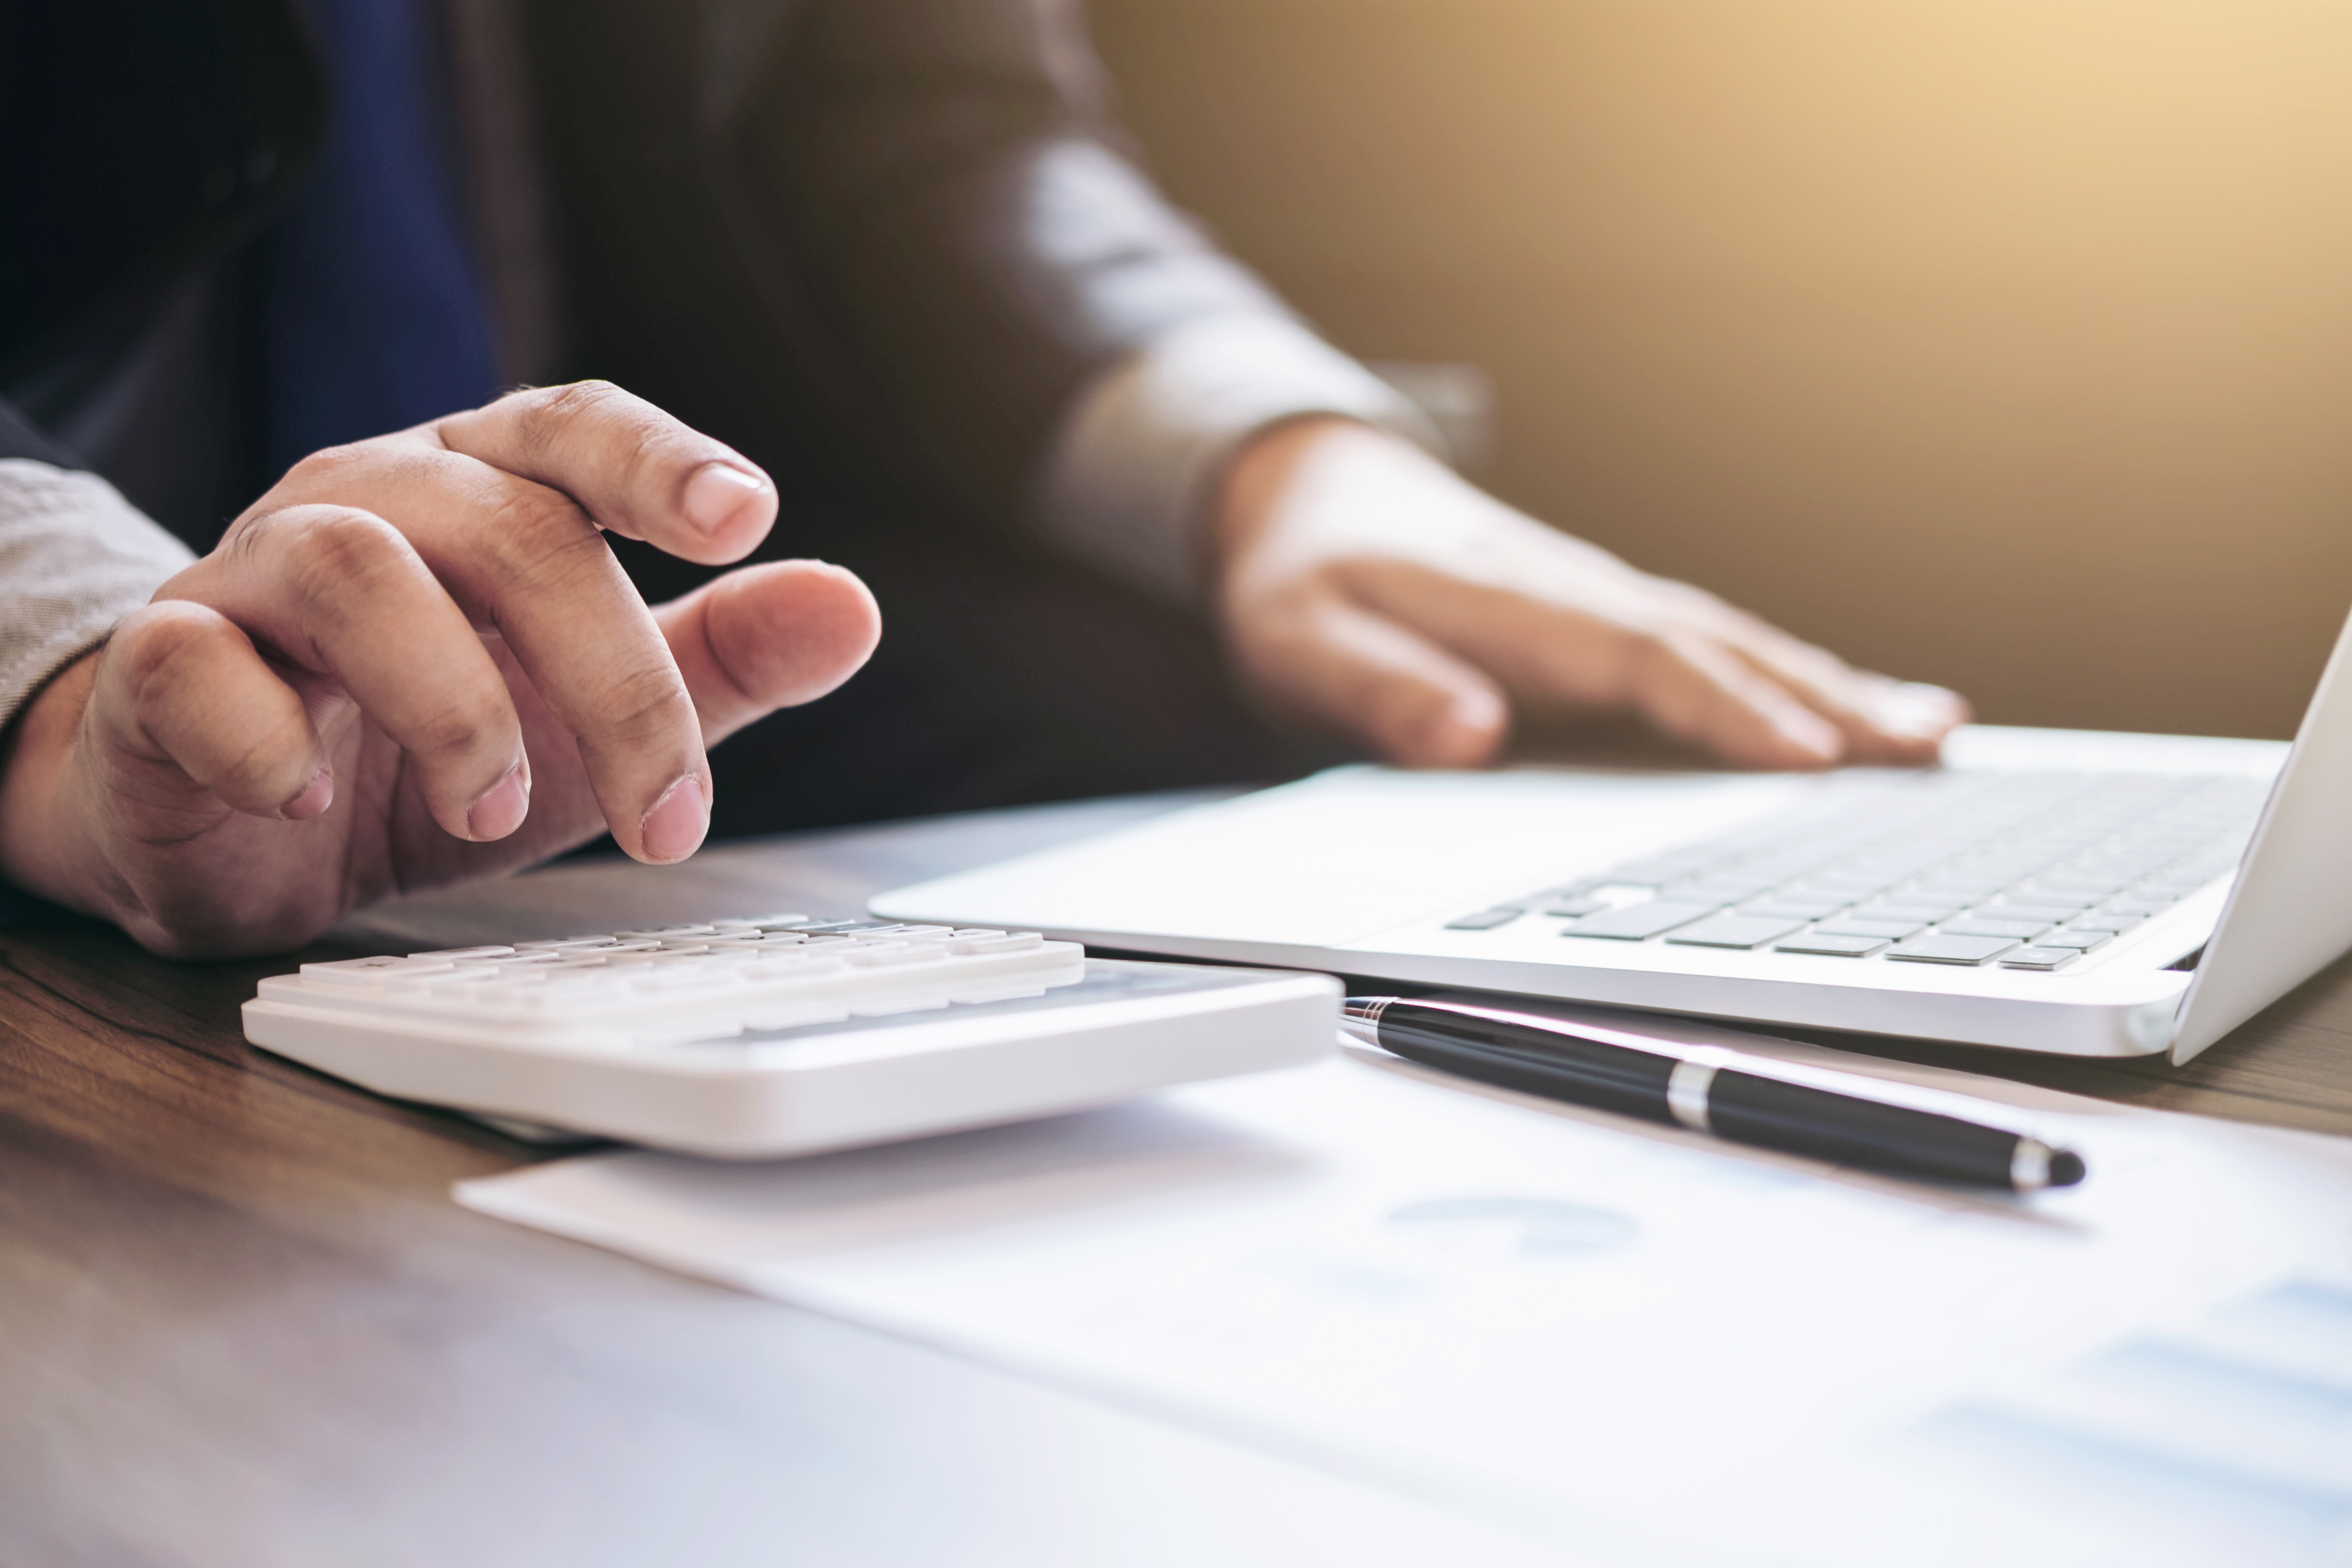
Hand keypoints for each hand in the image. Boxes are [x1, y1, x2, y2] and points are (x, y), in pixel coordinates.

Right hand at [0, 382, 879, 957]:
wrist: (240, 820)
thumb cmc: (430, 743)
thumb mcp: (595, 711)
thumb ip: (721, 657)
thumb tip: (852, 608)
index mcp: (489, 490)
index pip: (578, 430)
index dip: (660, 459)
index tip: (743, 515)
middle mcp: (376, 501)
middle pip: (510, 526)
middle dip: (610, 676)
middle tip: (664, 816)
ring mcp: (256, 571)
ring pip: (354, 567)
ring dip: (452, 703)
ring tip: (495, 812)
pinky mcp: (162, 661)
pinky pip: (192, 664)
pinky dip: (265, 735)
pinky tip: (312, 798)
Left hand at [1214, 418, 1966, 768]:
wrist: (1308, 497)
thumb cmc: (1305, 582)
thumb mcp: (1305, 643)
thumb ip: (1382, 693)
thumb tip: (1471, 737)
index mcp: (1513, 606)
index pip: (1641, 659)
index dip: (1726, 709)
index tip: (1808, 757)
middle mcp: (1578, 595)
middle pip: (1718, 648)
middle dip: (1826, 699)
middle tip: (1928, 749)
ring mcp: (1601, 603)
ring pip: (1734, 645)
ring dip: (1832, 687)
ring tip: (1934, 735)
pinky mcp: (1605, 621)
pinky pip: (1712, 651)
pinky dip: (1790, 677)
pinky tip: (1851, 709)